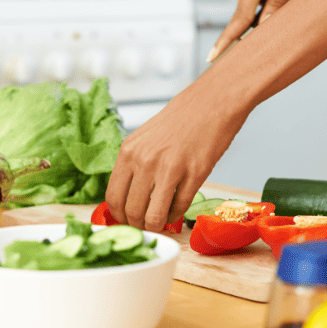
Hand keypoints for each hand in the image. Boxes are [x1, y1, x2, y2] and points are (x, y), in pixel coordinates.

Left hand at [105, 74, 248, 231]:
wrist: (213, 102)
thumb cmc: (180, 120)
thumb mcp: (144, 139)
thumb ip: (134, 166)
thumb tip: (127, 200)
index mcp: (129, 151)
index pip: (113, 197)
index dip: (119, 216)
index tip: (126, 220)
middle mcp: (146, 161)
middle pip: (132, 211)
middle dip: (138, 225)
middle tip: (145, 225)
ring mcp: (171, 169)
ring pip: (153, 217)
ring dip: (156, 226)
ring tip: (160, 221)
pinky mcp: (195, 175)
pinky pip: (179, 208)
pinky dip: (175, 216)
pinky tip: (175, 210)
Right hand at [207, 0, 322, 62]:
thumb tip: (261, 26)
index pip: (240, 17)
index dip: (226, 39)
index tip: (212, 56)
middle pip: (238, 19)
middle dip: (228, 40)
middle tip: (213, 60)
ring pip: (246, 16)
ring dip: (246, 33)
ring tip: (239, 49)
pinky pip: (254, 11)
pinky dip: (254, 24)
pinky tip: (257, 33)